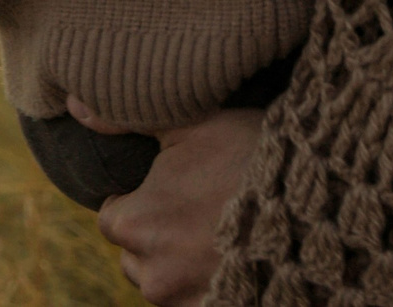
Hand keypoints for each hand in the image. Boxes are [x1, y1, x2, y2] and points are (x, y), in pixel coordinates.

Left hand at [79, 101, 264, 305]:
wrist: (318, 201)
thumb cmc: (252, 155)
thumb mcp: (193, 122)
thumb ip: (126, 119)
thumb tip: (74, 106)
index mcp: (135, 223)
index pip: (113, 216)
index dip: (140, 198)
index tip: (172, 185)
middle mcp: (151, 272)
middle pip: (135, 256)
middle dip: (156, 236)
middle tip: (199, 206)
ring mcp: (183, 299)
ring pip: (163, 282)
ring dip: (180, 262)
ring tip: (221, 230)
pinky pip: (194, 298)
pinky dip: (207, 281)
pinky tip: (234, 255)